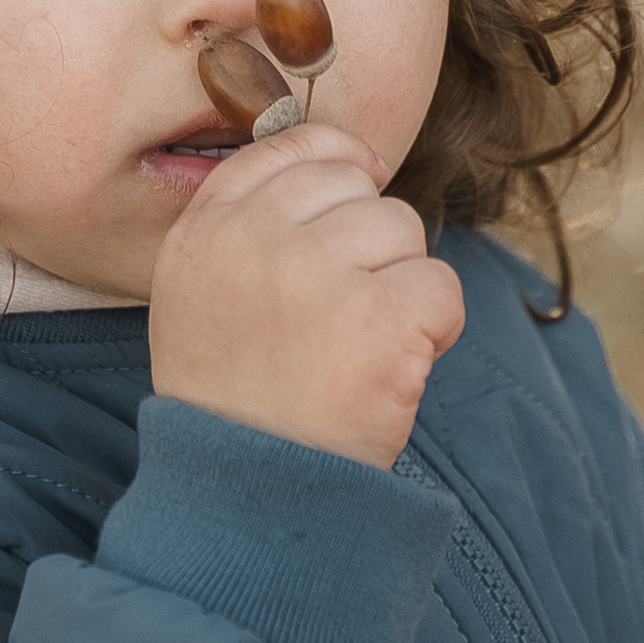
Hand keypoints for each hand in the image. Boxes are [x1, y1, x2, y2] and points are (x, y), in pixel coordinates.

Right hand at [149, 123, 463, 469]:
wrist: (251, 493)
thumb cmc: (237, 401)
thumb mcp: (202, 298)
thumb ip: (252, 228)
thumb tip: (352, 165)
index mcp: (205, 231)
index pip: (288, 149)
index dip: (340, 161)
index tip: (361, 187)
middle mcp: (254, 240)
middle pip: (356, 188)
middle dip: (370, 244)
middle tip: (344, 316)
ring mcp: (315, 273)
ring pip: (403, 230)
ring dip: (401, 286)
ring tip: (360, 348)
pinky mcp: (378, 315)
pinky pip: (440, 285)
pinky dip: (433, 330)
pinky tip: (390, 370)